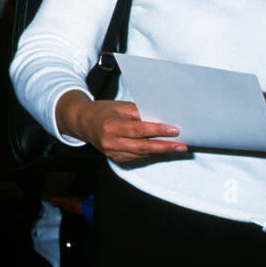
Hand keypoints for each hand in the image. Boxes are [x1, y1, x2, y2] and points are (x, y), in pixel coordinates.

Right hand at [55, 91, 185, 164]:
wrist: (83, 123)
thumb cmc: (103, 112)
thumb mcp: (120, 107)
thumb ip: (139, 113)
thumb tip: (161, 119)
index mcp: (110, 126)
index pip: (138, 130)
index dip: (157, 131)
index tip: (174, 130)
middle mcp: (110, 142)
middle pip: (142, 147)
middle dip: (164, 146)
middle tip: (181, 146)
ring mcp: (112, 153)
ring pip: (141, 154)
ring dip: (160, 151)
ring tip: (175, 147)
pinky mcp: (115, 159)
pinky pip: (136, 157)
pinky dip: (149, 154)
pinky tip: (159, 149)